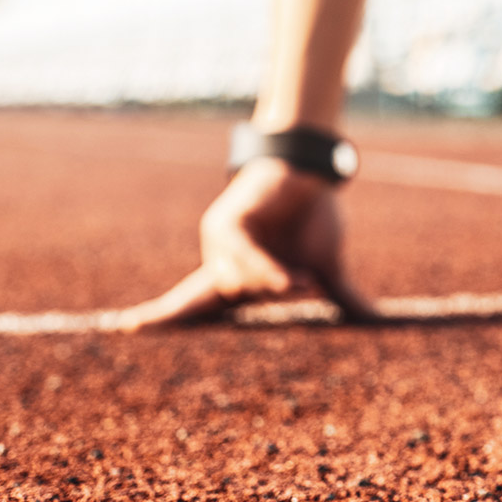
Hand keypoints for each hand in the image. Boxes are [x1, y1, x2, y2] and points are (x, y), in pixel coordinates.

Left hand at [119, 157, 377, 328]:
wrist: (315, 173)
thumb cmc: (314, 216)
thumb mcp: (327, 267)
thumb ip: (341, 298)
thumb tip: (380, 323)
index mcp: (236, 277)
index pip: (192, 305)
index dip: (161, 318)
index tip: (121, 328)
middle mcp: (220, 262)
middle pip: (228, 301)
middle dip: (268, 300)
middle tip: (296, 287)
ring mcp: (220, 243)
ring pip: (237, 285)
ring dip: (276, 286)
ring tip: (304, 279)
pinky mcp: (228, 224)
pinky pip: (244, 259)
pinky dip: (267, 272)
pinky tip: (290, 280)